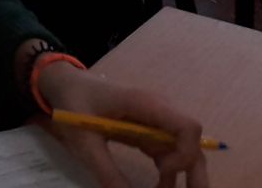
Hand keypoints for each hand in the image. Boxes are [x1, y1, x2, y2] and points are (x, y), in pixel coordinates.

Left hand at [36, 60, 209, 187]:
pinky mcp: (149, 130)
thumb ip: (106, 171)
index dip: (185, 153)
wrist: (65, 84)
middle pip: (191, 143)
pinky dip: (168, 174)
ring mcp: (156, 121)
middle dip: (195, 174)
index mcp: (146, 104)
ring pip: (183, 150)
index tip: (164, 172)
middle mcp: (159, 111)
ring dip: (182, 177)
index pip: (188, 126)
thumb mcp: (84, 141)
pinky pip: (168, 153)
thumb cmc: (74, 103)